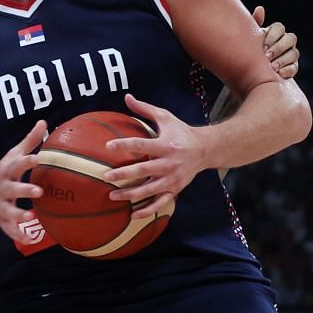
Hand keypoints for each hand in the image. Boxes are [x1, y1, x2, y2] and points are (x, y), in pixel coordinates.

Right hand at [0, 120, 46, 242]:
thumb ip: (30, 141)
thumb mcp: (13, 156)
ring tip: (31, 217)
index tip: (38, 158)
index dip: (27, 161)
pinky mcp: (1, 219)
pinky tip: (29, 239)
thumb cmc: (3, 173)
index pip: (18, 164)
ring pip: (8, 211)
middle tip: (39, 191)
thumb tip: (44, 122)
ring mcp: (0, 205)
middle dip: (24, 190)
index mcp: (8, 171)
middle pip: (12, 188)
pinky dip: (17, 235)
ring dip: (19, 215)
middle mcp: (2, 188)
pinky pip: (9, 229)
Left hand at [104, 94, 208, 220]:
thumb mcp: (165, 117)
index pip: (142, 144)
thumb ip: (144, 109)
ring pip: (149, 190)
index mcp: (165, 145)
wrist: (206, 149)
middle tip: (106, 176)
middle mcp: (169, 163)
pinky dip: (147, 211)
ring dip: (131, 195)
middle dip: (124, 174)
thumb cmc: (180, 132)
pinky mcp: (175, 189)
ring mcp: (172, 179)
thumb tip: (126, 96)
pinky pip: (160, 203)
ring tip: (112, 196)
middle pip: (144, 170)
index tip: (108, 146)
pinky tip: (132, 215)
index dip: (124, 145)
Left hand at [251, 5, 299, 79]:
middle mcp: (286, 42)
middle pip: (291, 38)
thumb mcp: (250, 39)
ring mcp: (291, 54)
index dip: (272, 36)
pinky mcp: (292, 67)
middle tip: (267, 56)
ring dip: (283, 59)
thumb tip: (260, 8)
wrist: (250, 72)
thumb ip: (254, 25)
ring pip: (294, 53)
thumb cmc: (250, 52)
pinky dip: (288, 70)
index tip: (262, 46)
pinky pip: (295, 67)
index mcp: (275, 32)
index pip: (279, 28)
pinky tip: (280, 74)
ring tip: (272, 67)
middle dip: (279, 47)